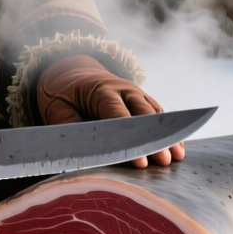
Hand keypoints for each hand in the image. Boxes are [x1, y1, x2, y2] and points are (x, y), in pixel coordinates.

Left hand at [35, 55, 183, 167]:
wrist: (70, 72)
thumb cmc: (61, 95)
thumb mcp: (55, 108)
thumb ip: (68, 128)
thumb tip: (80, 150)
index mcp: (101, 90)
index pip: (119, 116)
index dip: (129, 140)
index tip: (139, 161)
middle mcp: (124, 89)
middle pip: (144, 114)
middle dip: (153, 139)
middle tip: (164, 160)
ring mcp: (136, 93)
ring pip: (155, 114)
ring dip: (166, 136)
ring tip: (176, 156)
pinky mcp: (142, 100)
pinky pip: (158, 115)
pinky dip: (167, 131)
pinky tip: (177, 147)